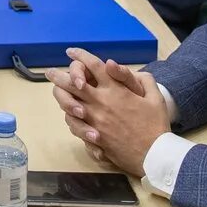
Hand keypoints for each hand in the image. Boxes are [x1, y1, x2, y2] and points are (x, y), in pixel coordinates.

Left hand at [47, 48, 168, 177]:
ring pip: (69, 104)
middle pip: (73, 84)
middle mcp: (101, 102)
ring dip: (61, 96)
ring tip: (56, 91)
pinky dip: (70, 117)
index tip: (71, 52)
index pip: (94, 66)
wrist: (154, 154)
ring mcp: (95, 119)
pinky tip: (69, 113)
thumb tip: (124, 69)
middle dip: (59, 75)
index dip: (81, 56)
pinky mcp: (93, 136)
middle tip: (50, 72)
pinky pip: (74, 124)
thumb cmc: (156, 124)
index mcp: (115, 89)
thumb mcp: (155, 97)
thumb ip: (143, 79)